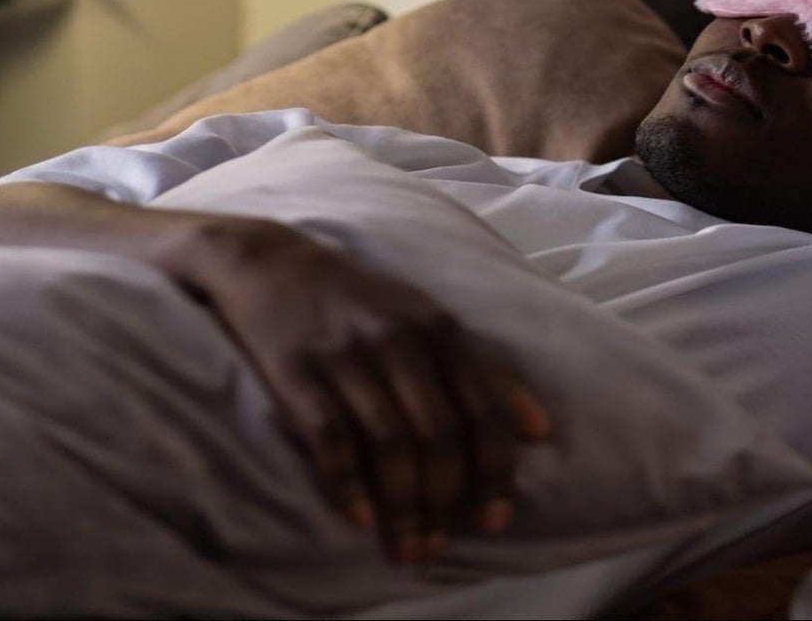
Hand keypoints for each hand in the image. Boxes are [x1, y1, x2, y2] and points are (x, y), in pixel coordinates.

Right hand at [173, 216, 551, 563]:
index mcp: (439, 329)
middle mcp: (399, 339)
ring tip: (406, 548)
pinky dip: (348, 484)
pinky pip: (330, 438)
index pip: (482, 412)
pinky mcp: (297, 370)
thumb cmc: (361, 302)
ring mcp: (346, 355)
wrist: (271, 263)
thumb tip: (540, 430)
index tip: (494, 521)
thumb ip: (485, 373)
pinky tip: (360, 518)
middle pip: (438, 435)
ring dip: (403, 506)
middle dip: (445, 502)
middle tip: (439, 547)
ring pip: (389, 443)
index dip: (494, 473)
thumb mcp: (429, 320)